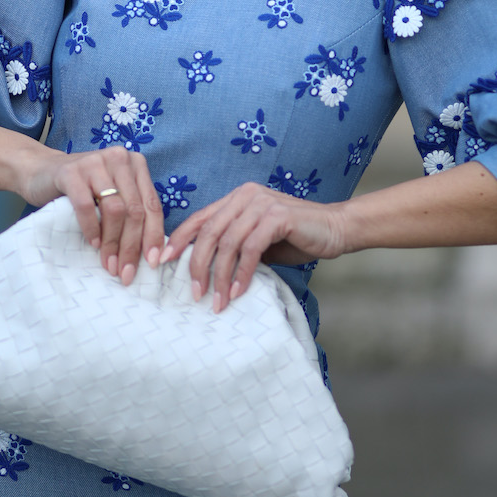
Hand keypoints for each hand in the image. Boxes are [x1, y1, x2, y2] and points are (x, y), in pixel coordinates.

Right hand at [18, 145, 163, 284]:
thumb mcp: (112, 196)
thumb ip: (131, 213)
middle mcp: (119, 158)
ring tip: (108, 262)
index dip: (154, 236)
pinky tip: (93, 243)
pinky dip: (91, 228)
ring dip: (112, 242)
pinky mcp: (71, 171)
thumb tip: (150, 253)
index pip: (152, 205)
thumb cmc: (82, 189)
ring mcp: (95, 162)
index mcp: (136, 164)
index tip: (153, 262)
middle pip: (134, 210)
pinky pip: (86, 206)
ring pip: (115, 209)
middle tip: (125, 272)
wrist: (42, 171)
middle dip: (131, 246)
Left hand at [160, 182, 348, 310]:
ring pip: (228, 242)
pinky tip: (239, 291)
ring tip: (219, 300)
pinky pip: (251, 248)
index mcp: (236, 198)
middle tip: (195, 294)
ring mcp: (261, 203)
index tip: (161, 262)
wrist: (336, 229)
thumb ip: (233, 247)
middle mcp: (245, 196)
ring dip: (221, 276)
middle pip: (209, 231)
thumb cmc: (295, 238)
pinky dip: (242, 272)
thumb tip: (202, 270)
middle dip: (197, 265)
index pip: (199, 219)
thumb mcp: (257, 242)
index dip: (177, 240)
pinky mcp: (278, 216)